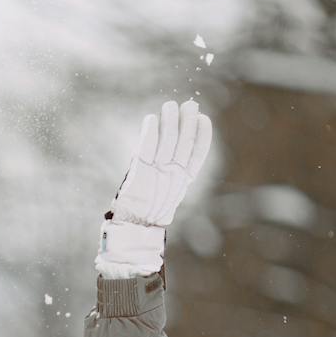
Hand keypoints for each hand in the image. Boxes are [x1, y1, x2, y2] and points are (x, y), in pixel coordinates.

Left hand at [97, 99, 213, 276]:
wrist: (133, 233)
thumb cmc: (146, 215)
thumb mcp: (163, 194)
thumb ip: (170, 176)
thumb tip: (173, 155)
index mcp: (181, 182)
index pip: (196, 155)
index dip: (201, 136)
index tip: (202, 118)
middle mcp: (172, 177)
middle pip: (183, 145)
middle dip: (186, 123)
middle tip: (188, 104)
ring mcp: (157, 176)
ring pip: (168, 143)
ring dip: (170, 122)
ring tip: (170, 106)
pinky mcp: (139, 175)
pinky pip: (146, 150)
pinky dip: (149, 133)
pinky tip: (151, 119)